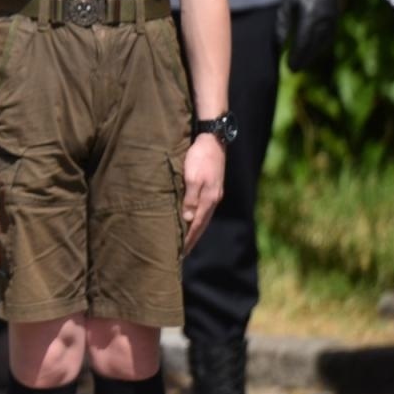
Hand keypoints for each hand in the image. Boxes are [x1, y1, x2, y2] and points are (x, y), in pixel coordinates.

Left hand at [182, 134, 225, 253]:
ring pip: (203, 217)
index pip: (197, 225)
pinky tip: (192, 219)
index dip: (188, 239)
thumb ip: (191, 198)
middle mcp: (212, 200)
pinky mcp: (211, 187)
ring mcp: (213, 194)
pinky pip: (203, 209)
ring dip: (194, 230)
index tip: (180, 253)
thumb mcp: (193, 177)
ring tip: (186, 241)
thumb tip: (188, 219)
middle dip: (192, 239)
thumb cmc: (200, 157)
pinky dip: (197, 218)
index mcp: (208, 199)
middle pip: (201, 225)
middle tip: (182, 253)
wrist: (212, 140)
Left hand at [281, 0, 339, 71]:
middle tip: (293, 69)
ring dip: (312, 54)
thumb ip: (282, 22)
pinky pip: (328, 37)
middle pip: (314, 45)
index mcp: (311, 15)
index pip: (304, 41)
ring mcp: (332, 19)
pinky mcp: (335, 18)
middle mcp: (325, 20)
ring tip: (300, 63)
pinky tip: (312, 51)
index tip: (290, 67)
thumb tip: (278, 44)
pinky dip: (319, 46)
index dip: (298, 56)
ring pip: (323, 43)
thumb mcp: (286, 1)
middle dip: (304, 58)